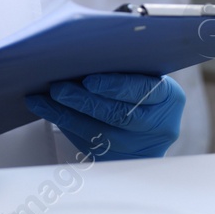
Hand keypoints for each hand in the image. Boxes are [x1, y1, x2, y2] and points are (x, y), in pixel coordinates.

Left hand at [25, 73, 184, 159]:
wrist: (147, 124)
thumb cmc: (140, 89)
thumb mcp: (142, 76)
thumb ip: (124, 68)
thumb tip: (81, 54)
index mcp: (169, 98)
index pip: (145, 90)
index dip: (115, 86)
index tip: (89, 81)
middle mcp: (159, 126)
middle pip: (120, 115)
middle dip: (85, 101)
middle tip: (58, 88)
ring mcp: (139, 147)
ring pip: (101, 133)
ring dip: (67, 114)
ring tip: (45, 99)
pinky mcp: (118, 159)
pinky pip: (89, 144)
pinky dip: (67, 125)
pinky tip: (50, 112)